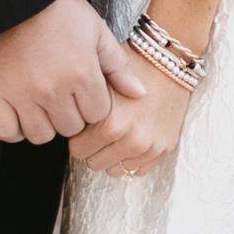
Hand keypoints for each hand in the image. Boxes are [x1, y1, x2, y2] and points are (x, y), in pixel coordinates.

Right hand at [0, 0, 146, 144]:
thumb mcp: (95, 29)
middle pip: (71, 128)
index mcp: (82, 74)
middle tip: (64, 94)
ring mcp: (22, 96)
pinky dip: (14, 129)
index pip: (98, 115)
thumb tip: (139, 93)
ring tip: (43, 104)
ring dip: (44, 124)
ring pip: (41, 136)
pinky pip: (7, 132)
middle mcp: (53, 90)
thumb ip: (118, 65)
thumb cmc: (56, 8)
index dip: (94, 103)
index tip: (85, 90)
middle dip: (71, 114)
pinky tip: (20, 113)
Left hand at [71, 61, 190, 175]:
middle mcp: (130, 138)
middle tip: (99, 128)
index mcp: (109, 122)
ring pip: (113, 170)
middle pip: (93, 162)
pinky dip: (130, 158)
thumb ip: (79, 104)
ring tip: (116, 133)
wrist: (171, 63)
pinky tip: (131, 138)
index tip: (84, 124)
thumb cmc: (131, 67)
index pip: (76, 149)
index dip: (78, 135)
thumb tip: (63, 120)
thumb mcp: (100, 78)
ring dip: (111, 155)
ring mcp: (148, 147)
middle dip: (93, 147)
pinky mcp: (163, 149)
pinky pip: (136, 170)